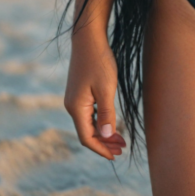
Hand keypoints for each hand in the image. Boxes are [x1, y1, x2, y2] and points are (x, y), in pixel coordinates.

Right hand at [64, 30, 126, 161]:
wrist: (88, 39)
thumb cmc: (99, 62)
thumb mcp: (106, 89)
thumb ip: (106, 114)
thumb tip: (105, 137)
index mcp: (76, 108)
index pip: (87, 138)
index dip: (101, 149)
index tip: (116, 156)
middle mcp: (72, 106)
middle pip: (87, 133)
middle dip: (104, 143)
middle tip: (122, 149)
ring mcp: (74, 99)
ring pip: (88, 123)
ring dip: (103, 133)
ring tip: (120, 139)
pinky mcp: (79, 92)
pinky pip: (89, 113)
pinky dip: (100, 121)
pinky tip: (111, 122)